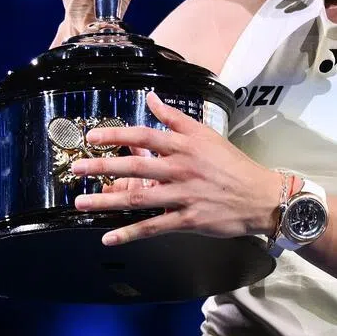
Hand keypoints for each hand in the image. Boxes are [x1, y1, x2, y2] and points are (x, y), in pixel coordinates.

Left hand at [69, 92, 280, 245]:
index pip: (145, 136)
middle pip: (135, 166)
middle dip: (103, 167)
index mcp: (185, 146)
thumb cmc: (232, 164)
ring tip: (82, 203)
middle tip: (76, 169)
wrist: (260, 196)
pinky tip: (109, 237)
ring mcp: (183, 195)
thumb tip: (152, 98)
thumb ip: (176, 118)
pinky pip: (153, 227)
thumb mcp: (207, 134)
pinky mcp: (188, 220)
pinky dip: (130, 233)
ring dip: (107, 201)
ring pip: (139, 198)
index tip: (92, 138)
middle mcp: (181, 169)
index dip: (117, 136)